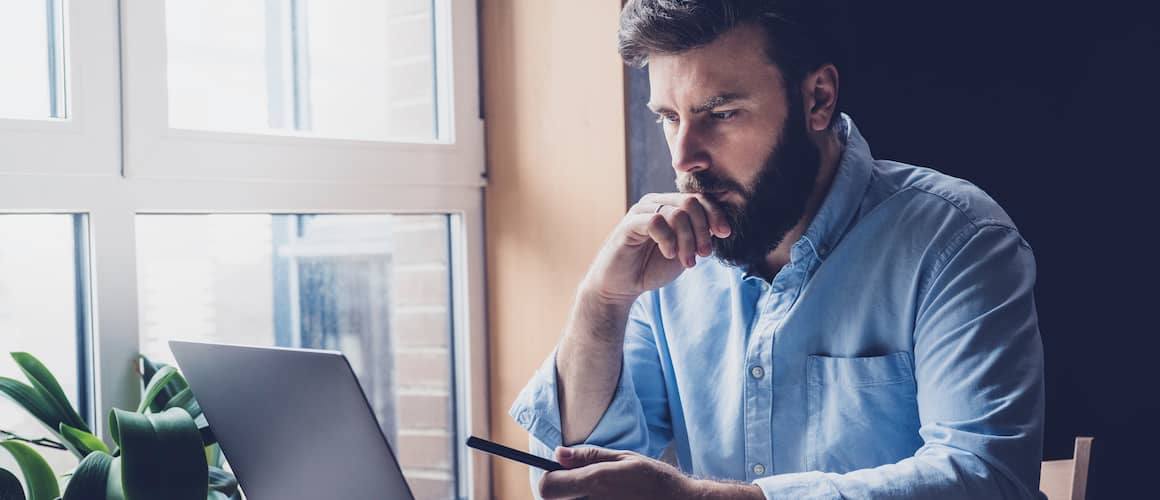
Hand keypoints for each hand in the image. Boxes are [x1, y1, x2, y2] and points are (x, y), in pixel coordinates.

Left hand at [538, 446, 762, 499]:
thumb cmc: (655, 479)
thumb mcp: (624, 458)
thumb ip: (589, 456)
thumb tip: (558, 453)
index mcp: (596, 481)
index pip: (547, 487)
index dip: (549, 479)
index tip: (560, 474)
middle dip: (563, 491)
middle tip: (584, 483)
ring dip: (577, 499)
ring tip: (603, 493)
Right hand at [582, 193, 730, 306]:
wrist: (622, 286)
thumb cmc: (651, 267)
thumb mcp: (683, 251)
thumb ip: (698, 236)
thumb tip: (720, 225)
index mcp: (669, 206)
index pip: (698, 199)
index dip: (715, 214)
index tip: (725, 234)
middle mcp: (656, 203)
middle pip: (690, 202)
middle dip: (702, 229)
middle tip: (704, 254)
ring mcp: (641, 211)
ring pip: (677, 213)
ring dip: (688, 240)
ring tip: (688, 262)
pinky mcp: (629, 224)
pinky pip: (656, 222)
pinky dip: (668, 240)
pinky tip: (668, 254)